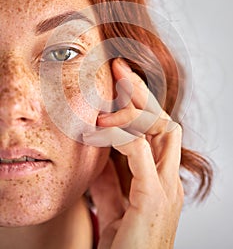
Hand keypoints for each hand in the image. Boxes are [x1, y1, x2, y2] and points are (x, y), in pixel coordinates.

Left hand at [83, 58, 183, 248]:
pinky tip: (100, 130)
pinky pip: (140, 153)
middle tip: (120, 67)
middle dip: (142, 92)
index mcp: (160, 178)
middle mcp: (169, 178)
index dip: (139, 103)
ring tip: (111, 88)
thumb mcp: (115, 205)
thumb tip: (99, 151)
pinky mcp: (153, 200)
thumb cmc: (125, 246)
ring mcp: (165, 188)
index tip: (118, 80)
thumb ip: (111, 179)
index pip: (157, 129)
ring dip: (135, 106)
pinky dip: (121, 135)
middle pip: (164, 121)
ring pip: (162, 129)